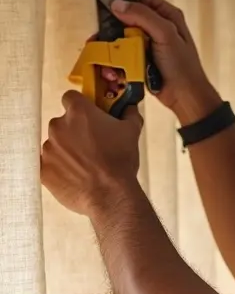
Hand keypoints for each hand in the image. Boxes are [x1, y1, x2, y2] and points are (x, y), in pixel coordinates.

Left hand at [41, 91, 141, 216]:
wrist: (111, 195)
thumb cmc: (120, 161)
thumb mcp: (132, 133)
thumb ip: (129, 114)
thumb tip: (129, 108)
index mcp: (78, 112)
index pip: (71, 98)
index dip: (80, 107)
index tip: (88, 118)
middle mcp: (58, 126)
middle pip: (62, 123)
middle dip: (74, 132)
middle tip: (91, 147)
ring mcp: (48, 149)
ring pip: (55, 145)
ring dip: (66, 152)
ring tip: (84, 167)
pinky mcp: (43, 170)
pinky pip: (49, 165)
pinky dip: (59, 169)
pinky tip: (74, 176)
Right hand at [106, 0, 221, 124]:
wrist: (184, 97)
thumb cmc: (182, 67)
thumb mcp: (165, 35)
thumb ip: (144, 16)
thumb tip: (118, 4)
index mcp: (168, 16)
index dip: (127, 1)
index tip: (110, 6)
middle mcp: (158, 28)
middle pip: (130, 18)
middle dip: (115, 24)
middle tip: (102, 31)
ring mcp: (150, 44)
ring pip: (125, 36)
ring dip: (115, 42)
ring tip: (103, 47)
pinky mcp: (143, 59)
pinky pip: (125, 52)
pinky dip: (118, 56)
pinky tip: (112, 61)